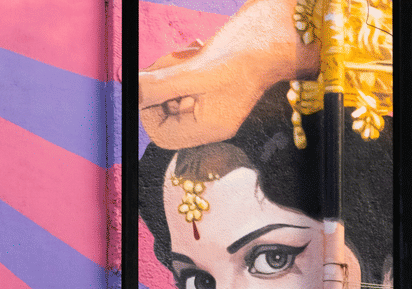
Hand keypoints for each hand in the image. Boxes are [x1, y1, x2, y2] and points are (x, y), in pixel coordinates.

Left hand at [139, 0, 318, 149]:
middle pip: (165, 111)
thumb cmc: (248, 54)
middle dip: (162, 85)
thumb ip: (160, 86)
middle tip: (175, 63)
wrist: (279, 30)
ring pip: (172, 90)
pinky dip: (183, 61)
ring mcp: (212, 101)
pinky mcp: (213, 82)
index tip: (152, 83)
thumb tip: (132, 94)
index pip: (162, 135)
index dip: (149, 109)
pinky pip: (184, 77)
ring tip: (192, 53)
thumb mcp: (198, 72)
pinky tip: (198, 49)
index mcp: (211, 128)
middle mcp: (211, 120)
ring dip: (172, 68)